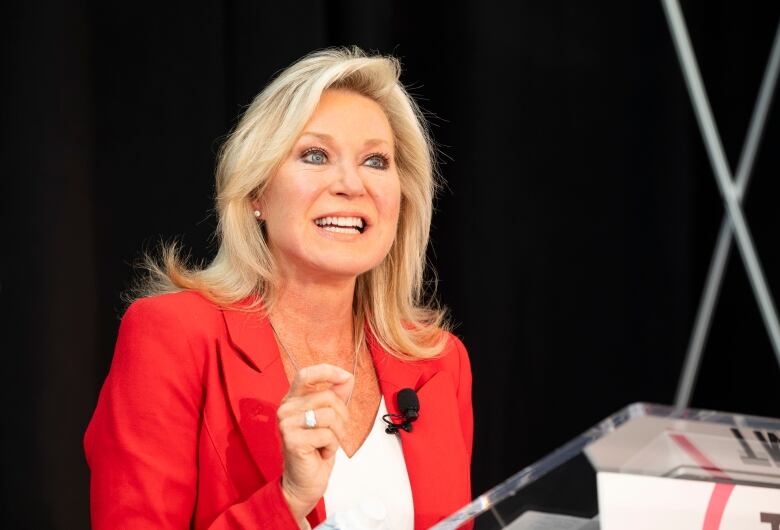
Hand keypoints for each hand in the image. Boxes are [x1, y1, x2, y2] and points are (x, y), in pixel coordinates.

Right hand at [277, 364, 353, 520]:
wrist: (304, 482)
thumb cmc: (315, 450)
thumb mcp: (329, 419)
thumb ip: (336, 396)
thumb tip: (347, 377)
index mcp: (292, 400)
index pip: (306, 374)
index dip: (328, 371)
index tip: (346, 377)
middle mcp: (285, 409)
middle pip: (328, 397)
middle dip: (342, 416)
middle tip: (335, 433)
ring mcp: (286, 424)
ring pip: (330, 415)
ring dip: (337, 434)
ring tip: (326, 444)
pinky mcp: (292, 440)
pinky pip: (327, 435)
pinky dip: (331, 447)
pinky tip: (320, 453)